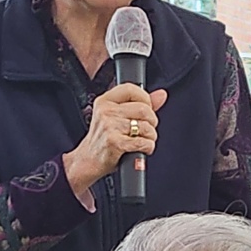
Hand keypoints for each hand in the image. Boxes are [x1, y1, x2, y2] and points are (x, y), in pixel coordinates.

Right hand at [62, 83, 167, 199]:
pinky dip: (148, 147)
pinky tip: (142, 149)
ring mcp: (109, 127)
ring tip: (144, 140)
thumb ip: (140, 104)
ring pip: (146, 127)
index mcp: (105, 101)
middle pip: (143, 109)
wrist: (88, 161)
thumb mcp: (117, 117)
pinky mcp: (115, 142)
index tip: (147, 109)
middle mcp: (106, 111)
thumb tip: (161, 94)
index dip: (145, 99)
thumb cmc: (104, 139)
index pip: (131, 89)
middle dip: (152, 122)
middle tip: (147, 129)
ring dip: (151, 137)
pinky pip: (143, 142)